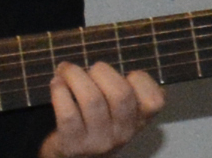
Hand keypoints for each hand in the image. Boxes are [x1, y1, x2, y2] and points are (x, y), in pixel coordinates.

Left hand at [37, 62, 164, 157]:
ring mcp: (99, 140)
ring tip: (65, 70)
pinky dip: (60, 92)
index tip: (125, 73)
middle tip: (87, 69)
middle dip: (101, 71)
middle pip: (121, 94)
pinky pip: (68, 113)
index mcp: (138, 121)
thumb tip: (130, 72)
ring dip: (75, 76)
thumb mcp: (119, 114)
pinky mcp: (73, 143)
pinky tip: (56, 84)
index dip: (141, 79)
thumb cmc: (95, 125)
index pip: (155, 101)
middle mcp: (123, 133)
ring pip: (92, 100)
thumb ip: (126, 93)